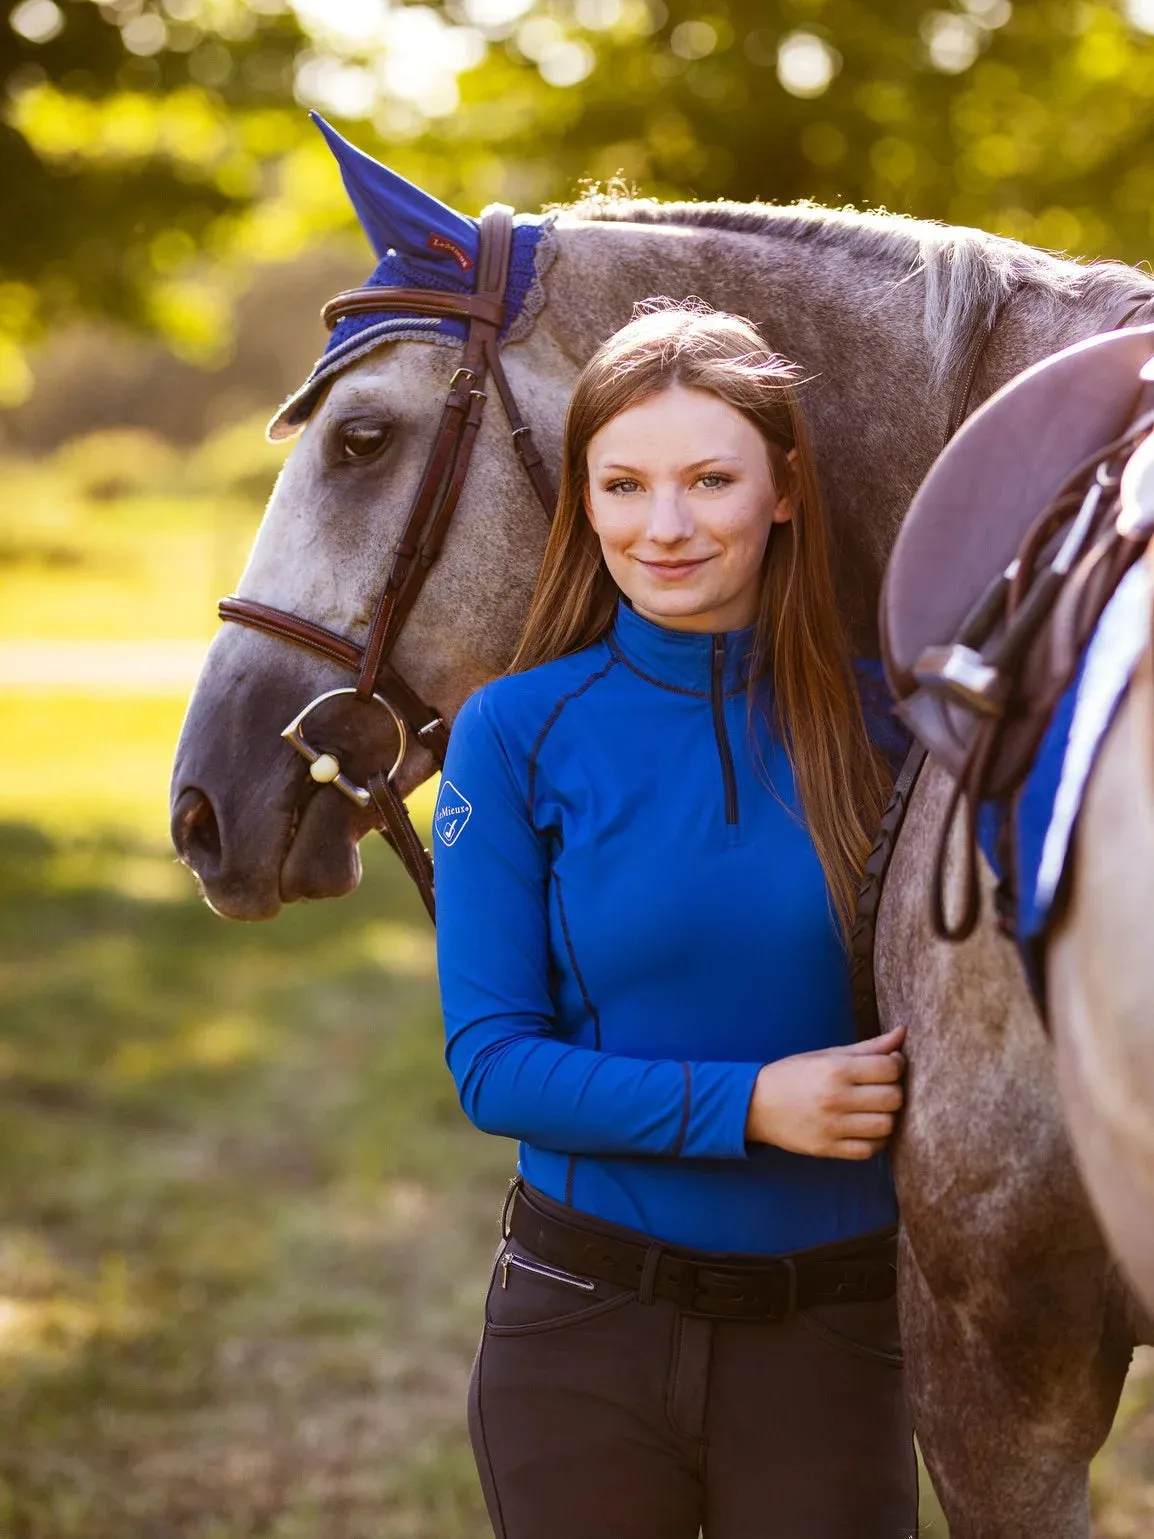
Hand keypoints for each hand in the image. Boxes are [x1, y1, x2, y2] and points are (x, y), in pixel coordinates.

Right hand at [744, 1024, 906, 1160]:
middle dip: (894, 1091)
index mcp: (835, 1069)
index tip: (890, 1065)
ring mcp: (832, 1126)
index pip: (889, 1068)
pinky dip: (875, 1140)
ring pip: (886, 1126)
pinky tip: (867, 1128)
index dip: (897, 1065)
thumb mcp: (827, 1054)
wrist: (756, 1104)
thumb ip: (868, 1047)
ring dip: (887, 1116)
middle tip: (882, 1087)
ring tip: (876, 1109)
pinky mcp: (828, 1148)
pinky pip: (869, 1150)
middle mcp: (835, 1098)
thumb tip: (902, 1033)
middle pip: (893, 1098)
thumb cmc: (795, 1074)